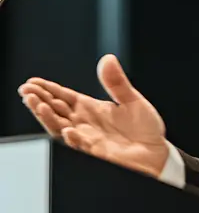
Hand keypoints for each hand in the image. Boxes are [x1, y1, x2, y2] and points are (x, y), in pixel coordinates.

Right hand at [19, 54, 168, 176]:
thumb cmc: (145, 129)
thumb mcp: (132, 100)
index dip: (47, 89)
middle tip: (27, 91)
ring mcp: (88, 138)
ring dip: (47, 118)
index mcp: (90, 108)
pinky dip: (73, 138)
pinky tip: (68, 130)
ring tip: (37, 105)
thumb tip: (108, 59)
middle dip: (40, 101)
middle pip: (55, 111)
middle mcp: (84, 123)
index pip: (63, 97)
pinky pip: (81, 146)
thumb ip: (117, 82)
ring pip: (60, 128)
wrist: (157, 152)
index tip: (32, 82)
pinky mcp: (96, 153)